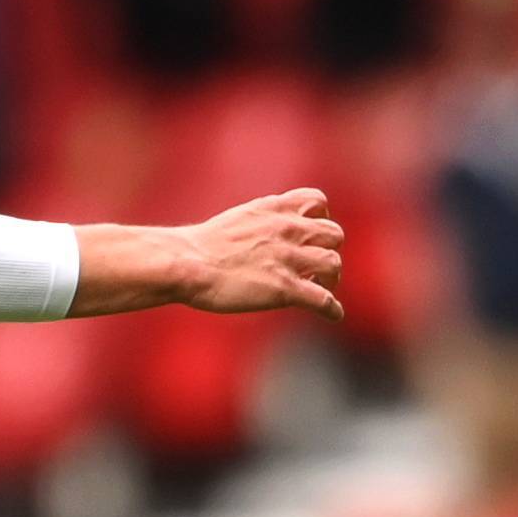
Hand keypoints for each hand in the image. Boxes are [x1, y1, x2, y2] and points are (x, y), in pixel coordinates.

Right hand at [176, 187, 345, 320]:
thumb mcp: (234, 221)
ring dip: (330, 278)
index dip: (320, 217)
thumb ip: (257, 223)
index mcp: (273, 211)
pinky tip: (332, 315)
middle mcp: (286, 230)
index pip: (317, 201)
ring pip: (333, 264)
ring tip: (320, 287)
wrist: (184, 263)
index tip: (310, 233)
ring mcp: (288, 259)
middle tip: (314, 265)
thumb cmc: (197, 248)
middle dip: (328, 249)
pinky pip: (324, 299)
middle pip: (334, 234)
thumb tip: (260, 237)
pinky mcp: (285, 288)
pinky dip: (332, 309)